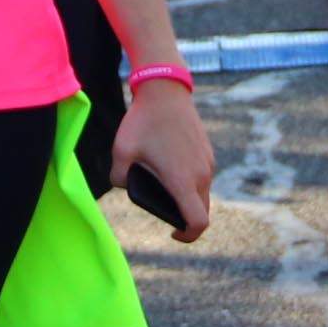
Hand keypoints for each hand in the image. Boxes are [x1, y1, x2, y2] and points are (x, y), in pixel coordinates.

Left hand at [112, 81, 215, 243]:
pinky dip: (191, 184)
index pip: (198, 222)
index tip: (173, 232)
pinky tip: (172, 171)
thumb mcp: (121, 151)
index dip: (187, 236)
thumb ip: (119, 177)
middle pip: (202, 212)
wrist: (165, 90)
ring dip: (189, 200)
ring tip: (165, 188)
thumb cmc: (142, 121)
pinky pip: (203, 178)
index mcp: (182, 180)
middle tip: (164, 211)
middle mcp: (201, 174)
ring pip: (203, 194)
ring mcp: (208, 163)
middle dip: (186, 219)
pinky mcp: (208, 153)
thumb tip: (125, 186)